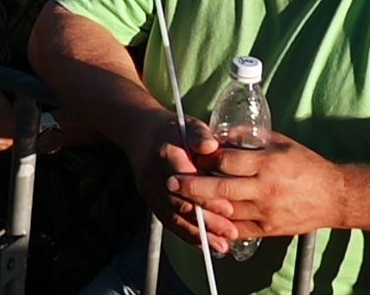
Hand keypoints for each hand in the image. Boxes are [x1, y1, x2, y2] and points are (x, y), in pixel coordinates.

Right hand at [123, 114, 238, 253]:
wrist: (139, 132)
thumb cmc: (171, 130)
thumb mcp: (188, 124)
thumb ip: (201, 135)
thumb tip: (211, 146)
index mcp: (164, 154)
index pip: (185, 181)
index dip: (206, 197)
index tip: (228, 208)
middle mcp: (153, 174)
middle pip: (179, 203)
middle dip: (206, 221)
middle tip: (230, 232)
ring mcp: (148, 189)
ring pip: (172, 216)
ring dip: (197, 234)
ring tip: (220, 245)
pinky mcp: (149, 199)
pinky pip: (167, 220)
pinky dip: (185, 234)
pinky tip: (203, 244)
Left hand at [166, 130, 344, 243]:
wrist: (335, 197)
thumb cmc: (305, 165)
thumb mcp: (279, 142)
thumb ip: (248, 138)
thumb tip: (219, 133)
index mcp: (267, 163)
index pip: (226, 160)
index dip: (204, 157)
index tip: (187, 154)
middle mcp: (265, 189)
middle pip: (220, 188)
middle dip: (192, 185)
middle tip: (170, 180)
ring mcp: (266, 211)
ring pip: (225, 211)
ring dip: (201, 206)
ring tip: (179, 199)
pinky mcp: (269, 229)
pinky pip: (237, 230)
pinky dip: (218, 226)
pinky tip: (202, 219)